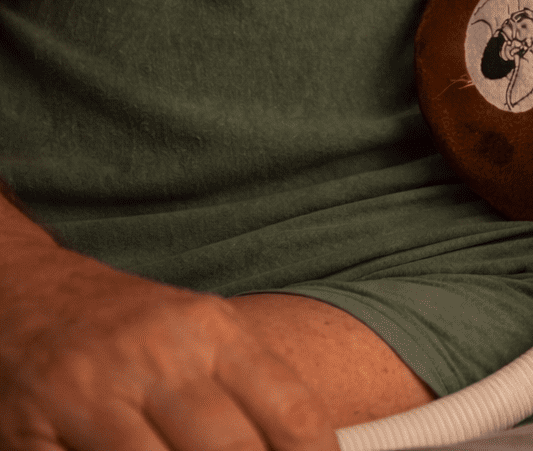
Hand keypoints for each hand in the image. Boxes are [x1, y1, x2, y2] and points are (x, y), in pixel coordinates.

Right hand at [0, 244, 337, 450]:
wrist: (33, 291)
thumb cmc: (135, 326)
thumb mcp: (204, 335)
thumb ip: (251, 387)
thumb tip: (306, 443)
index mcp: (214, 331)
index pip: (290, 409)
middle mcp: (157, 357)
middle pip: (231, 449)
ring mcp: (93, 393)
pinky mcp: (34, 429)